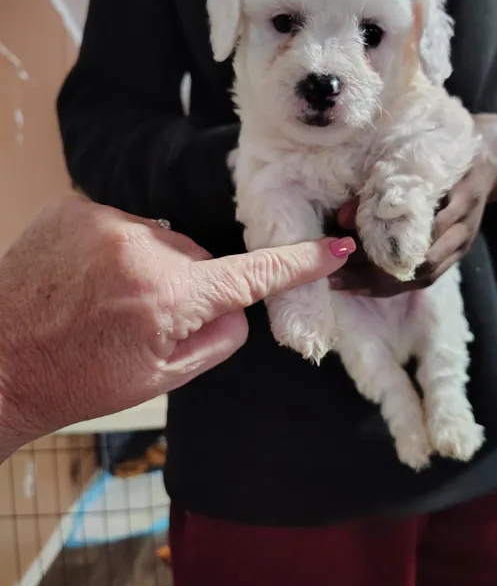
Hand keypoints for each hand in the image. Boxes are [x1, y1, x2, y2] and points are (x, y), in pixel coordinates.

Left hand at [0, 194, 353, 456]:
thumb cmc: (77, 379)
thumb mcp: (161, 378)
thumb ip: (217, 339)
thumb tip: (240, 307)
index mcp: (168, 298)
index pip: (251, 275)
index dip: (297, 264)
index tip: (331, 249)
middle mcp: (141, 249)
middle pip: (198, 258)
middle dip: (188, 284)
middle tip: (145, 319)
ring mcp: (105, 222)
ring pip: (161, 239)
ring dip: (151, 264)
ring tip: (107, 299)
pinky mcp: (76, 206)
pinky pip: (124, 224)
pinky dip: (118, 248)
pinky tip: (87, 278)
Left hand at [328, 114, 496, 294]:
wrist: (489, 162)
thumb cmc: (447, 154)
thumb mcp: (419, 160)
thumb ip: (383, 187)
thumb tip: (342, 217)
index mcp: (460, 199)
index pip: (422, 231)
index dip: (385, 242)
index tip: (344, 245)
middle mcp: (463, 228)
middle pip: (422, 263)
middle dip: (376, 273)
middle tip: (336, 273)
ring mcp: (461, 245)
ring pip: (423, 276)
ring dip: (382, 285)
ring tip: (343, 285)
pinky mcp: (455, 255)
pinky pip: (425, 279)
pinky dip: (394, 286)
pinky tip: (363, 287)